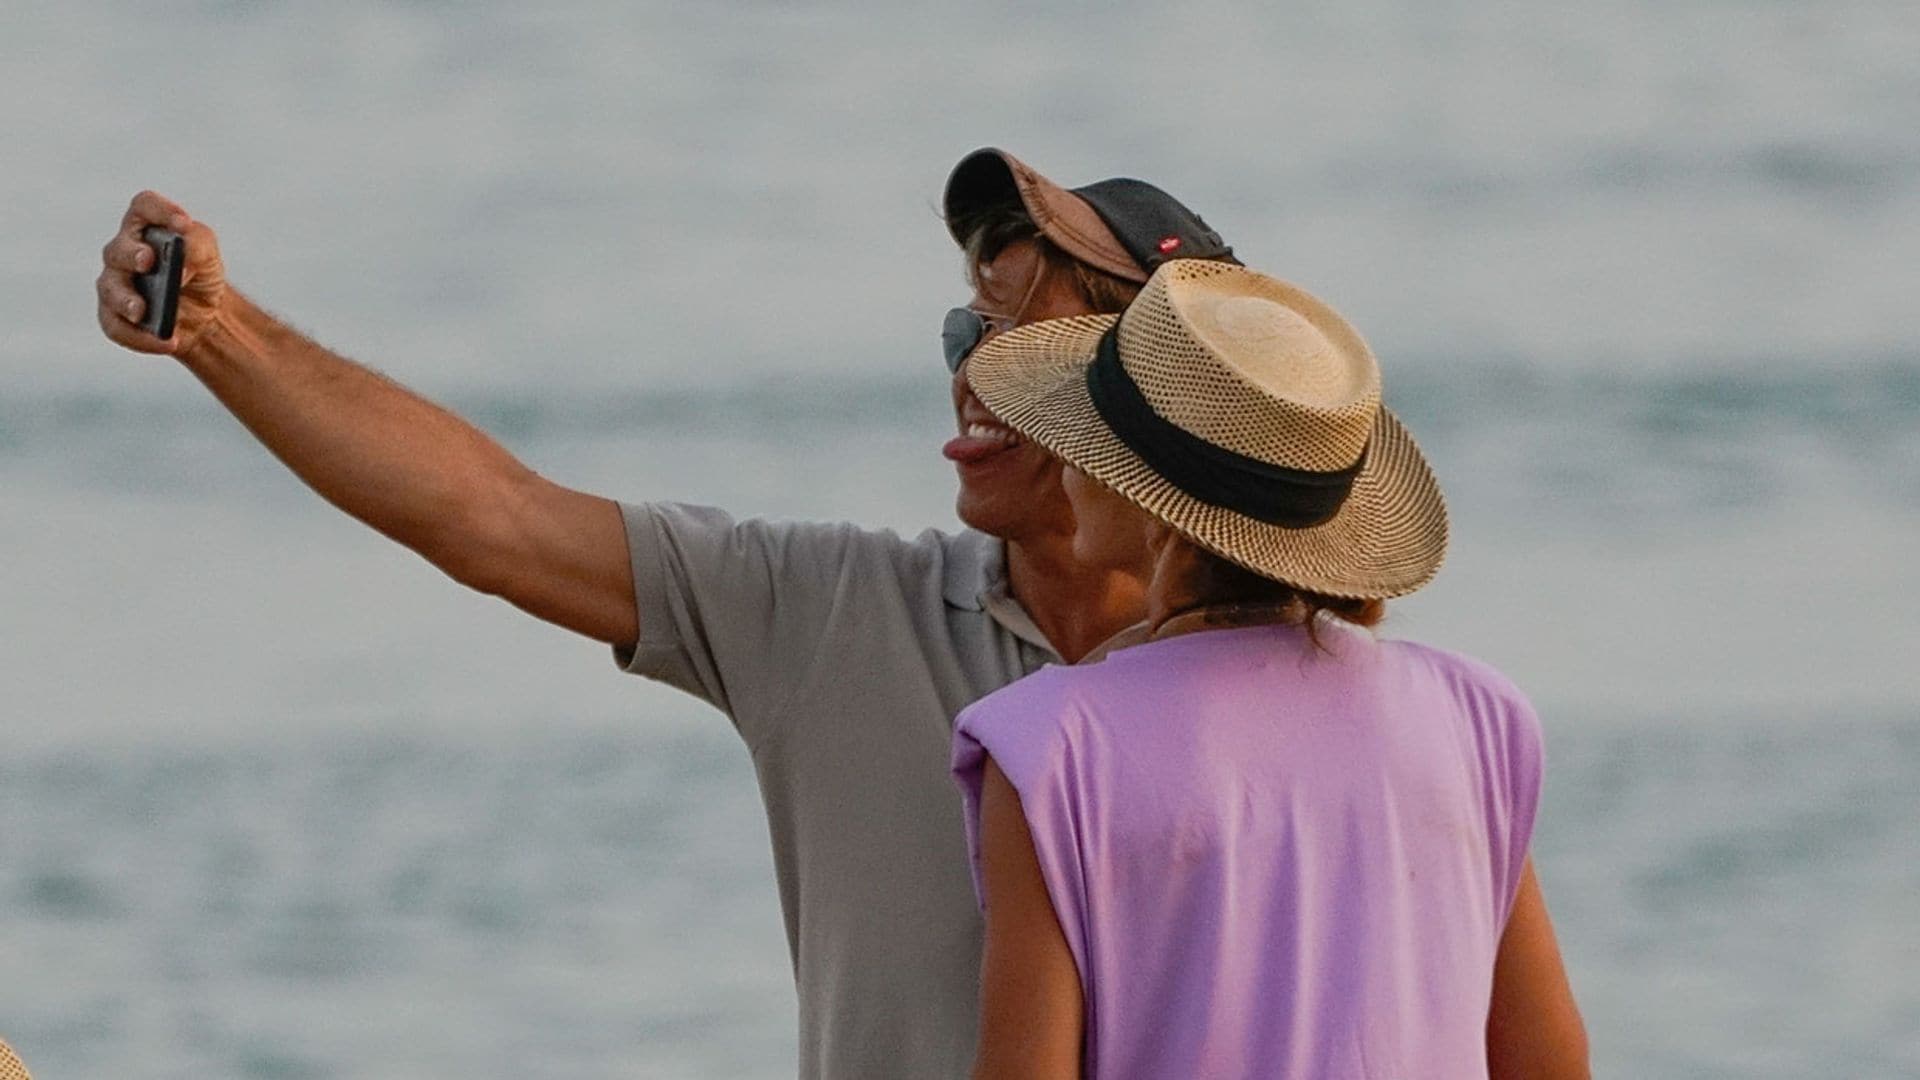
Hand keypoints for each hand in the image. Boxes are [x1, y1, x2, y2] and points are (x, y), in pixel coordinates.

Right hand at [96, 190, 228, 355]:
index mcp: (146, 226)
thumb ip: (196, 244)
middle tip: (148, 261)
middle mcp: (124, 252)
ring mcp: (115, 285)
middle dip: (132, 255)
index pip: (145, 206)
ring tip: (143, 312)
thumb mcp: (207, 253)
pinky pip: (117, 327)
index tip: (182, 223)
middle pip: (120, 249)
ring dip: (126, 300)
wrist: (205, 314)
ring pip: (111, 290)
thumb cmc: (198, 272)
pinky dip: (141, 337)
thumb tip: (181, 253)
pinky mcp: (115, 317)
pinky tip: (167, 341)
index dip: (160, 211)